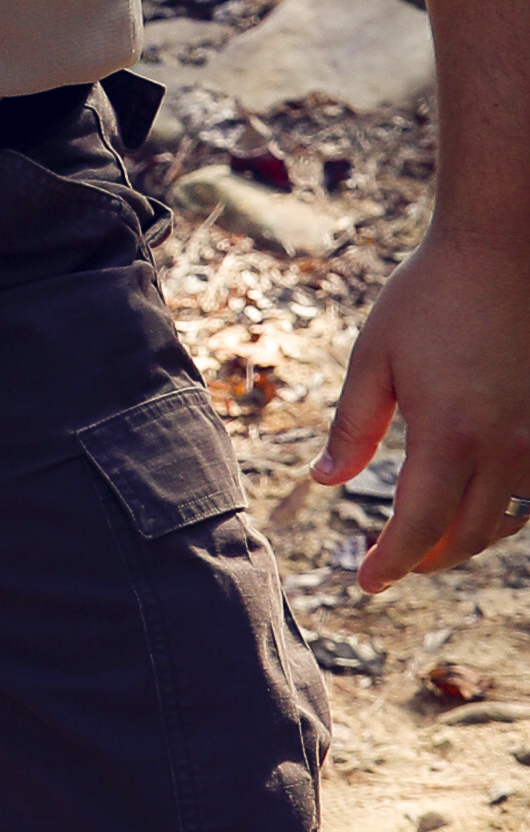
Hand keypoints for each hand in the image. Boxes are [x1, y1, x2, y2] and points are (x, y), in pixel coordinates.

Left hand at [311, 222, 529, 592]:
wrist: (502, 250)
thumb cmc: (429, 297)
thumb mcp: (374, 358)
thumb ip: (351, 426)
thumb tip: (324, 480)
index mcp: (449, 435)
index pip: (418, 528)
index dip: (391, 563)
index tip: (367, 581)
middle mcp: (504, 448)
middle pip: (466, 536)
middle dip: (426, 558)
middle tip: (392, 562)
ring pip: (506, 521)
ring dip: (467, 538)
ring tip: (430, 537)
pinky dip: (504, 510)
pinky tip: (476, 503)